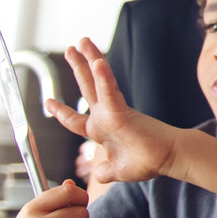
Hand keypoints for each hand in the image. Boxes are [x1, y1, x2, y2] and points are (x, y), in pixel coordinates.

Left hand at [46, 37, 179, 184]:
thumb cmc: (147, 161)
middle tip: (70, 49)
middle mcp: (106, 117)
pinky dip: (103, 77)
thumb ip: (104, 171)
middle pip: (87, 87)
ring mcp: (113, 111)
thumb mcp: (116, 170)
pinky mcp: (122, 111)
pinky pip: (110, 91)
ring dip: (90, 60)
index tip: (49, 102)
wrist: (168, 158)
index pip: (75, 119)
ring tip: (82, 42)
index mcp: (101, 131)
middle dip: (78, 68)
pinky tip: (97, 62)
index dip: (61, 111)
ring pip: (97, 81)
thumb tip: (97, 175)